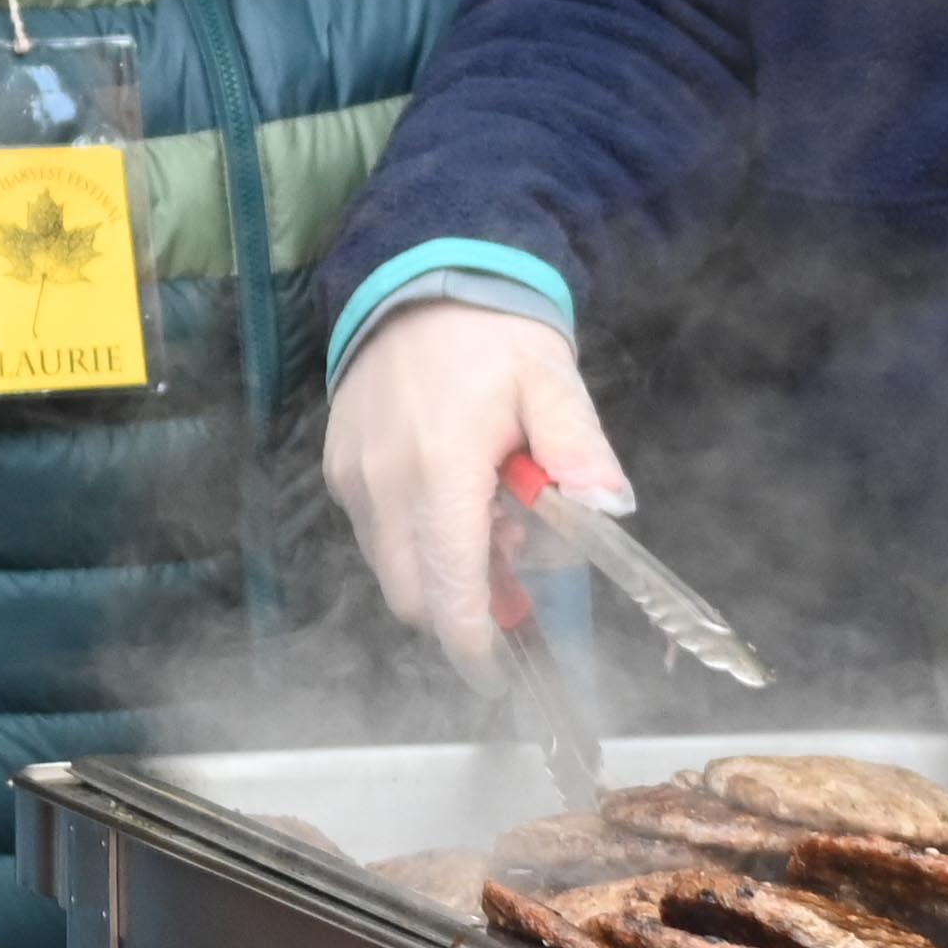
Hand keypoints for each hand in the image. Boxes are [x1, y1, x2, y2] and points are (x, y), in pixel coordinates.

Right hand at [326, 296, 626, 681]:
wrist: (419, 274)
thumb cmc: (494, 335)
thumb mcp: (552, 382)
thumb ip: (579, 448)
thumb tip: (610, 509)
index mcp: (441, 468)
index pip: (449, 587)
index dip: (474, 644)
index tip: (501, 673)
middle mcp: (384, 483)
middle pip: (412, 595)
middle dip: (460, 614)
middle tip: (511, 585)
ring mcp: (353, 477)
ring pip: (388, 568)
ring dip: (436, 576)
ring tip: (485, 525)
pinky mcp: (337, 467)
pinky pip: (372, 532)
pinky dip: (410, 541)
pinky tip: (449, 500)